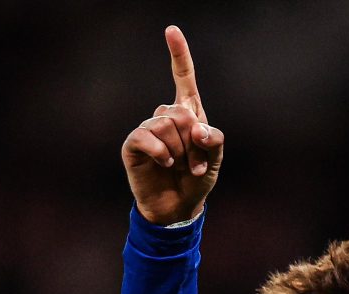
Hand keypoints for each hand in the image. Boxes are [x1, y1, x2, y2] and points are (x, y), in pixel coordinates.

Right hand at [121, 25, 223, 224]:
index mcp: (187, 115)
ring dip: (179, 151)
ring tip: (180, 167)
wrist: (178, 208)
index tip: (172, 30)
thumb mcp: (215, 160)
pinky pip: (147, 136)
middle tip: (195, 164)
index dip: (179, 55)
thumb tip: (197, 127)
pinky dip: (161, 152)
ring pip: (165, 124)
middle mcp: (166, 117)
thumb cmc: (196, 181)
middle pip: (180, 111)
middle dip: (193, 141)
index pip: (183, 79)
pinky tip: (165, 164)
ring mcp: (148, 130)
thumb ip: (213, 139)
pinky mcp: (134, 144)